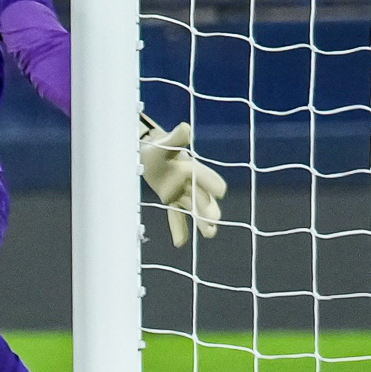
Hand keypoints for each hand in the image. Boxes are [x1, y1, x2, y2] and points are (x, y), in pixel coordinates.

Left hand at [137, 111, 226, 246]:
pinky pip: (175, 216)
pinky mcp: (171, 200)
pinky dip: (178, 228)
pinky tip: (180, 244)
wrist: (148, 154)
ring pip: (193, 208)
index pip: (203, 176)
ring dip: (200, 221)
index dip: (211, 182)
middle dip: (208, 208)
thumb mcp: (165, 144)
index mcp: (191, 167)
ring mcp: (181, 193)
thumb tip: (185, 127)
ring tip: (210, 234)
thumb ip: (176, 137)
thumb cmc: (159, 148)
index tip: (221, 191)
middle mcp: (190, 182)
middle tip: (215, 220)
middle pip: (201, 197)